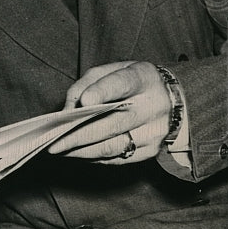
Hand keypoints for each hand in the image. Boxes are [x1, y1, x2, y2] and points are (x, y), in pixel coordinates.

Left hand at [47, 61, 169, 163]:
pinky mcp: (151, 151)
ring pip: (113, 146)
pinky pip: (118, 158)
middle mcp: (152, 106)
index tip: (84, 101)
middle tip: (53, 142)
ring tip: (59, 150)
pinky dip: (94, 157)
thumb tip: (68, 109)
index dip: (102, 92)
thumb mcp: (112, 70)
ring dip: (82, 151)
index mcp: (143, 78)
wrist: (173, 101)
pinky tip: (78, 153)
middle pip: (112, 124)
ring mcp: (154, 132)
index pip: (122, 84)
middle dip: (79, 135)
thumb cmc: (133, 82)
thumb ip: (88, 83)